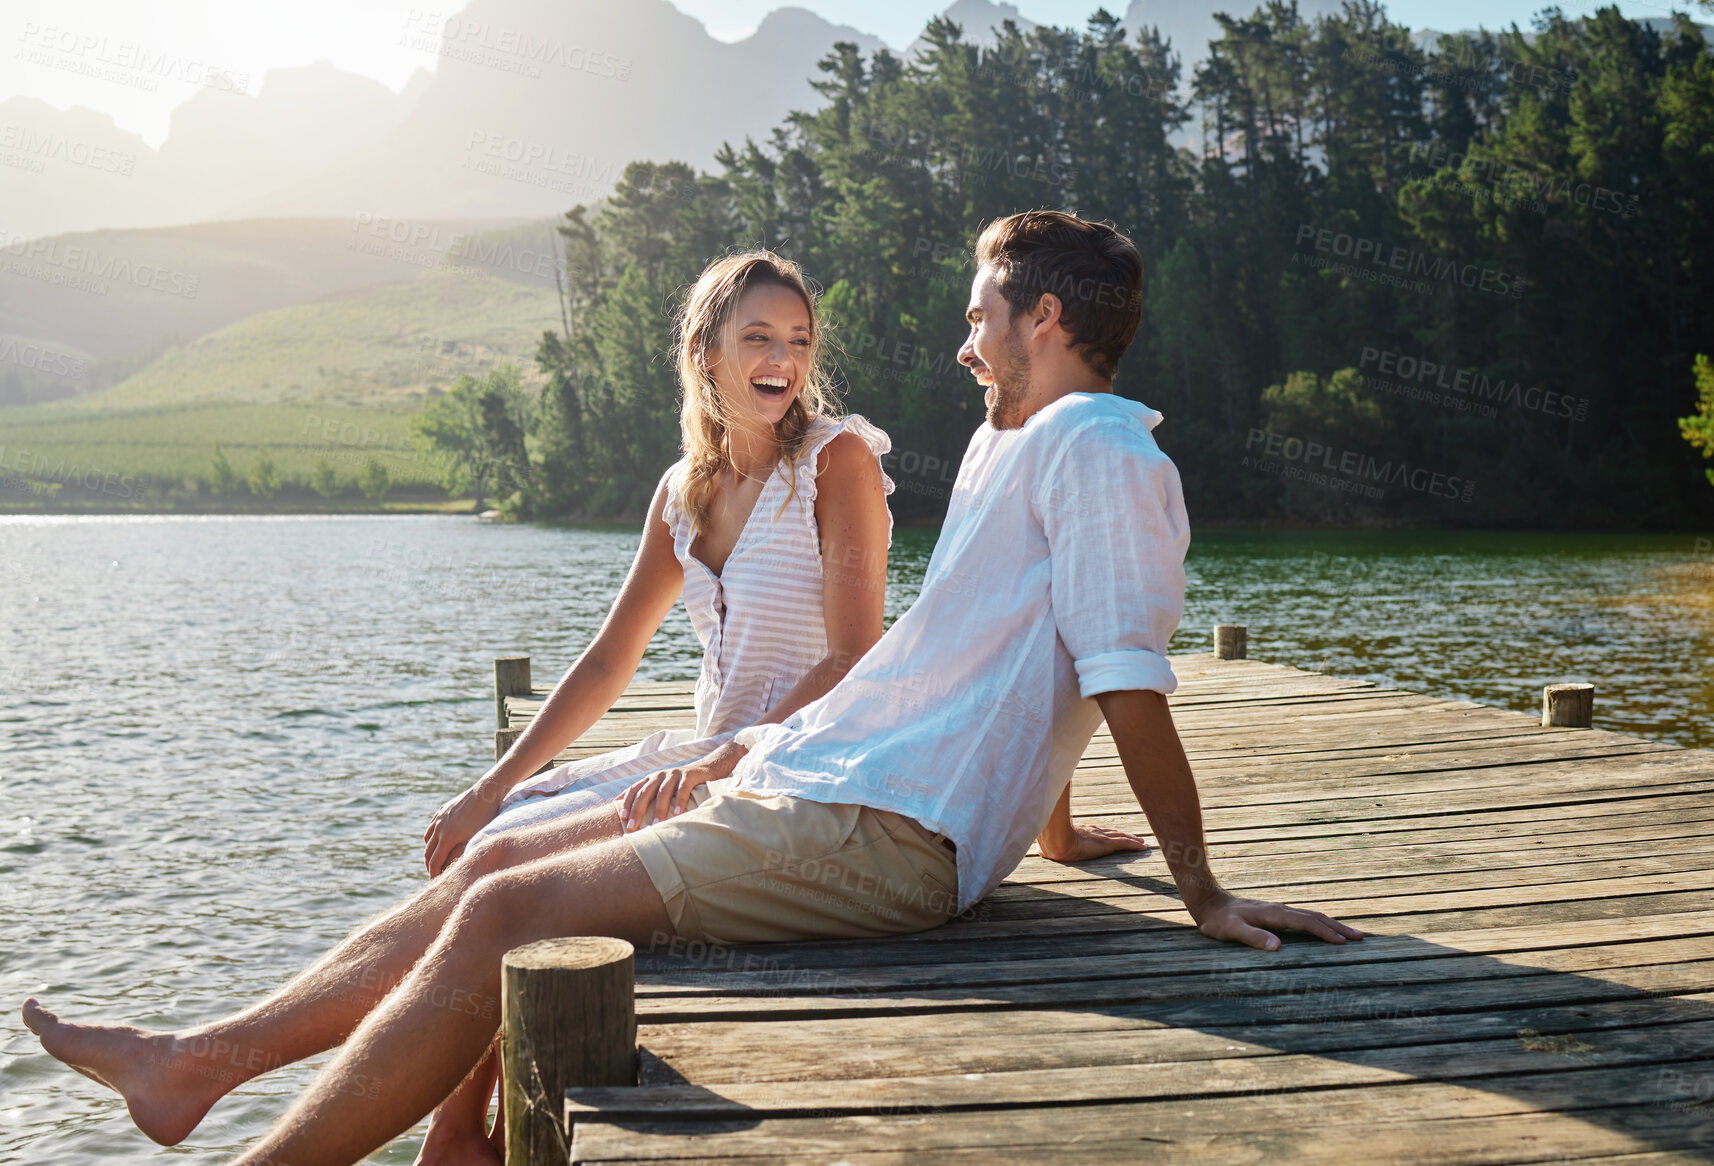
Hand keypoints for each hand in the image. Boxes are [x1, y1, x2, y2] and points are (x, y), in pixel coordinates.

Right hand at [423, 780, 504, 876]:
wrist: (487, 792)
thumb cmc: (487, 818)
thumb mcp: (478, 839)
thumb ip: (465, 855)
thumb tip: (458, 871)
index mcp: (447, 838)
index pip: (435, 862)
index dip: (434, 874)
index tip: (435, 883)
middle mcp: (439, 827)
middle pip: (428, 852)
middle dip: (429, 865)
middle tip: (433, 874)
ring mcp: (440, 817)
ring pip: (427, 838)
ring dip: (429, 850)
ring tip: (435, 858)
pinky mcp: (444, 809)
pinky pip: (433, 825)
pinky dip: (432, 835)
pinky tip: (438, 838)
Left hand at [617, 758, 726, 832]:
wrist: (705, 769)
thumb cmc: (680, 785)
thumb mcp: (662, 788)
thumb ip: (649, 797)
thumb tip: (630, 815)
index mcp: (651, 779)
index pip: (634, 789)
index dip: (627, 803)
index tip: (622, 818)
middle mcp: (660, 775)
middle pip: (645, 792)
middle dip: (637, 810)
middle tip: (632, 827)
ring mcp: (674, 774)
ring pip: (663, 793)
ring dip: (658, 810)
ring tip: (654, 826)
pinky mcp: (689, 775)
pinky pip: (683, 789)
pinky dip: (680, 802)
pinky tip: (677, 814)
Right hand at [1039, 822, 1150, 863]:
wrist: (1056, 842)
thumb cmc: (1051, 844)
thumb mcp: (1049, 846)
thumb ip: (1046, 847)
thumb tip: (1037, 850)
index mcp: (1081, 831)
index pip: (1098, 832)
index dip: (1108, 833)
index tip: (1113, 834)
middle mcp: (1093, 832)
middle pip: (1112, 832)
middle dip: (1123, 834)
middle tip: (1133, 837)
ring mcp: (1101, 837)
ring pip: (1121, 837)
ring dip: (1132, 840)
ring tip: (1142, 842)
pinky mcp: (1107, 844)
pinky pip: (1125, 844)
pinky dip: (1135, 845)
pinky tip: (1143, 847)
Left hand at [1192, 892, 1364, 950]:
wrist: (1209, 902)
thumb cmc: (1219, 921)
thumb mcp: (1232, 931)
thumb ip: (1253, 937)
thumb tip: (1278, 947)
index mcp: (1274, 914)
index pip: (1306, 923)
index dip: (1325, 932)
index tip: (1343, 942)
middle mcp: (1281, 910)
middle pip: (1315, 917)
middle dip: (1338, 927)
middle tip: (1360, 938)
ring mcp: (1279, 911)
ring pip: (1311, 916)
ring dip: (1331, 924)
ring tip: (1350, 935)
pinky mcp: (1276, 914)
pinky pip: (1304, 918)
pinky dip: (1319, 923)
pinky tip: (1323, 929)